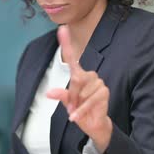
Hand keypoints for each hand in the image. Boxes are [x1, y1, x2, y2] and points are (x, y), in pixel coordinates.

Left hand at [46, 25, 112, 152]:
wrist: (94, 124)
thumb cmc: (80, 110)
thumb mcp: (68, 103)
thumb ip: (61, 95)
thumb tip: (49, 93)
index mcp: (79, 75)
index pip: (72, 57)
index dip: (66, 43)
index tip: (61, 29)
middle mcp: (90, 76)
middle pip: (76, 80)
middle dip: (71, 95)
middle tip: (70, 107)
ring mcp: (98, 83)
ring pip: (82, 91)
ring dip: (77, 104)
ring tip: (78, 110)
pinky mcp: (104, 92)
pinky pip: (89, 100)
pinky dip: (80, 110)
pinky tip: (75, 117)